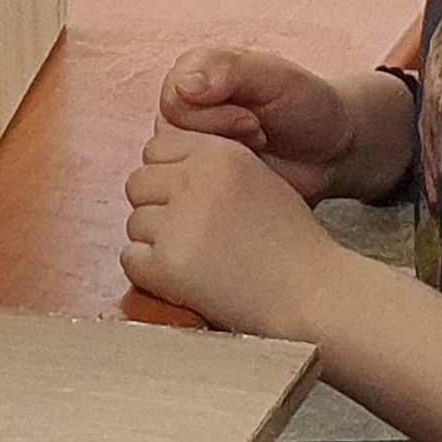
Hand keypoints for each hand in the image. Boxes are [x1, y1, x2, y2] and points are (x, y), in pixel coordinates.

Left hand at [121, 126, 350, 339]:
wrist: (311, 294)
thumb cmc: (290, 244)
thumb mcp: (259, 178)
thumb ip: (212, 166)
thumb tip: (160, 165)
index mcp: (220, 153)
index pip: (157, 147)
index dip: (168, 175)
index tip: (188, 199)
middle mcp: (195, 180)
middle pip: (138, 183)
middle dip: (156, 208)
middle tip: (191, 234)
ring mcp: (179, 223)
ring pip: (134, 223)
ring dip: (155, 243)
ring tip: (198, 259)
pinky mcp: (168, 265)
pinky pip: (130, 259)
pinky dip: (150, 272)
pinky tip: (185, 279)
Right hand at [159, 47, 387, 202]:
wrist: (331, 149)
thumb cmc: (303, 104)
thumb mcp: (273, 75)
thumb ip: (227, 69)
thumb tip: (183, 85)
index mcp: (193, 81)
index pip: (173, 104)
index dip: (214, 117)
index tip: (254, 121)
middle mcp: (184, 119)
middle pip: (171, 141)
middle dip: (223, 144)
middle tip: (260, 139)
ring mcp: (191, 156)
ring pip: (178, 172)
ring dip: (223, 170)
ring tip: (258, 159)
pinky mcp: (203, 190)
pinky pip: (192, 200)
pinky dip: (226, 194)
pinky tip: (255, 182)